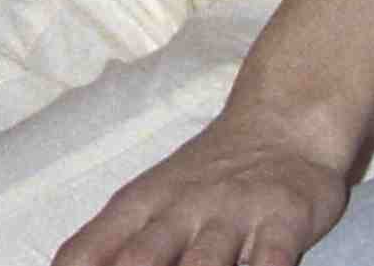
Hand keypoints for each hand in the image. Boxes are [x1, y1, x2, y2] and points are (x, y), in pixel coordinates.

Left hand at [54, 110, 353, 265]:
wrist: (285, 122)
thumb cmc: (210, 176)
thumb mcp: (152, 199)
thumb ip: (111, 243)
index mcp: (140, 206)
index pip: (88, 251)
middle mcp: (182, 210)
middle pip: (140, 259)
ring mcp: (233, 215)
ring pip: (204, 264)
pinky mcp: (284, 221)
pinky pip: (270, 260)